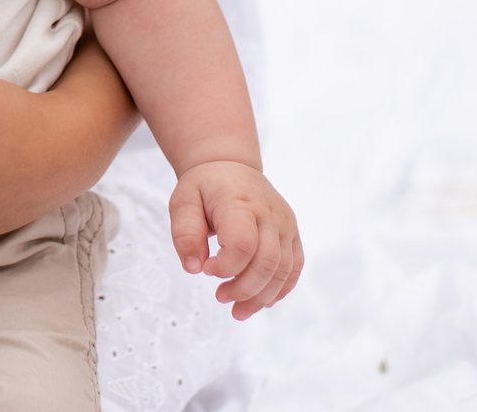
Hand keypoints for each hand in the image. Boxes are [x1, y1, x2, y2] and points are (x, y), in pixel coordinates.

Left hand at [169, 159, 299, 316]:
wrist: (231, 167)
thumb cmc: (205, 186)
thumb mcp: (182, 201)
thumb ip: (185, 234)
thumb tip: (194, 268)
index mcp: (240, 202)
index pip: (242, 244)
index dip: (225, 266)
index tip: (205, 269)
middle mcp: (270, 214)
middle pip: (266, 262)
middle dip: (243, 289)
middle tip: (220, 296)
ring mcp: (286, 224)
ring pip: (283, 271)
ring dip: (261, 297)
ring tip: (237, 309)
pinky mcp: (293, 235)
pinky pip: (294, 269)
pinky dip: (280, 290)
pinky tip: (261, 302)